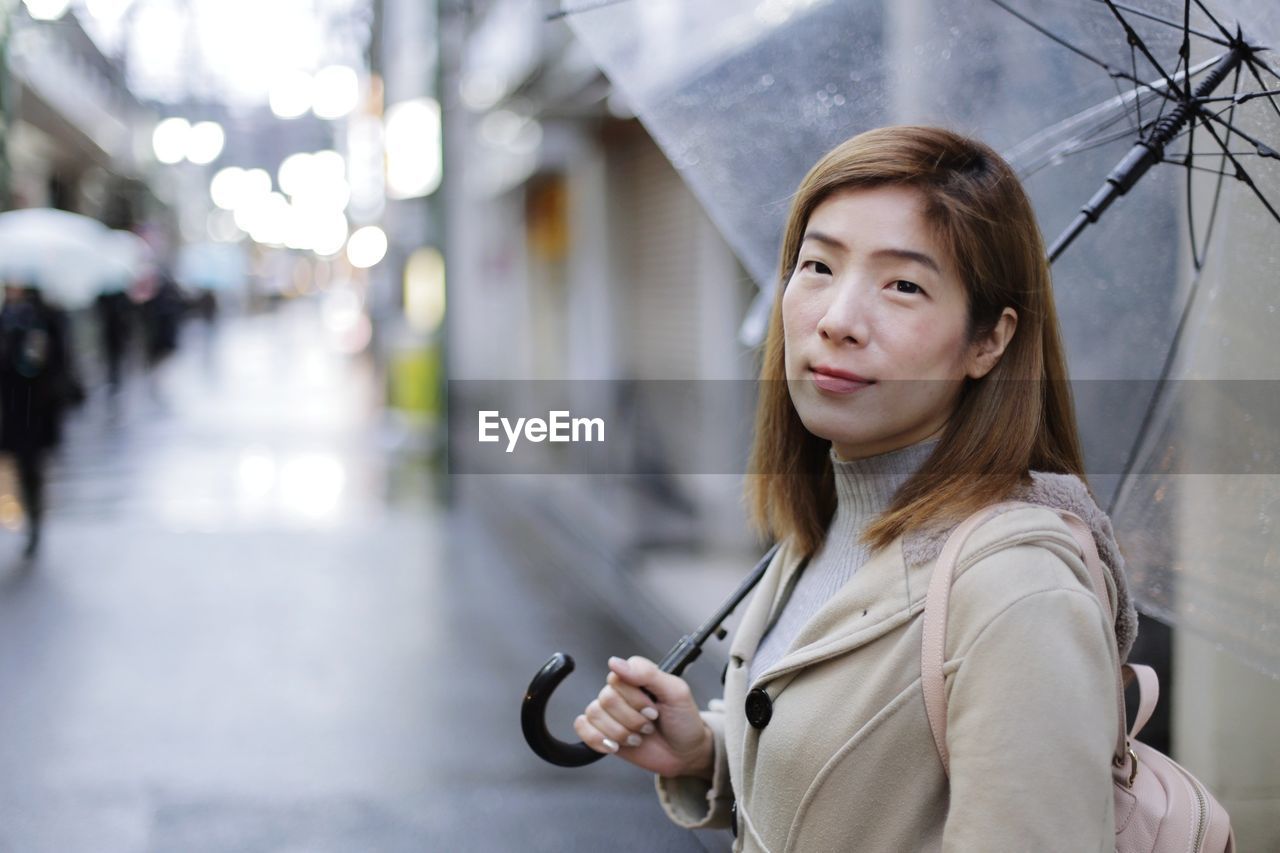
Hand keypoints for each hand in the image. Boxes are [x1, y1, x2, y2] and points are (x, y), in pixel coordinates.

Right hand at [574, 655, 714, 779]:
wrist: (685, 754)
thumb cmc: (684, 721)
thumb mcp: (676, 693)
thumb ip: (648, 673)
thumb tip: (615, 662)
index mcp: (636, 676)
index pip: (617, 677)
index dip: (635, 698)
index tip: (654, 710)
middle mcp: (620, 691)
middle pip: (606, 698)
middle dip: (631, 719)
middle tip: (649, 725)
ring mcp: (609, 711)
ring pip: (594, 714)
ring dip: (620, 732)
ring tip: (638, 737)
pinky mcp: (601, 731)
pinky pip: (582, 727)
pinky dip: (597, 739)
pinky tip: (615, 745)